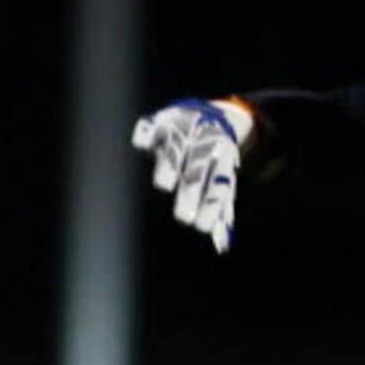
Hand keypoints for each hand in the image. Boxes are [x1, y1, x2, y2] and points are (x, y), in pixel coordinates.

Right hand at [130, 99, 250, 252]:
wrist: (211, 118)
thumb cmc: (213, 163)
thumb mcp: (222, 184)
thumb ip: (221, 213)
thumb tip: (223, 246)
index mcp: (223, 165)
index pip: (218, 188)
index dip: (210, 206)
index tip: (201, 226)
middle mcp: (204, 148)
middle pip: (197, 171)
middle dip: (190, 192)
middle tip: (183, 216)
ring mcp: (184, 134)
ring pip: (176, 149)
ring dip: (170, 165)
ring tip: (164, 185)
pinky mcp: (165, 120)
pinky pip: (154, 125)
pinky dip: (147, 132)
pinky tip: (141, 144)